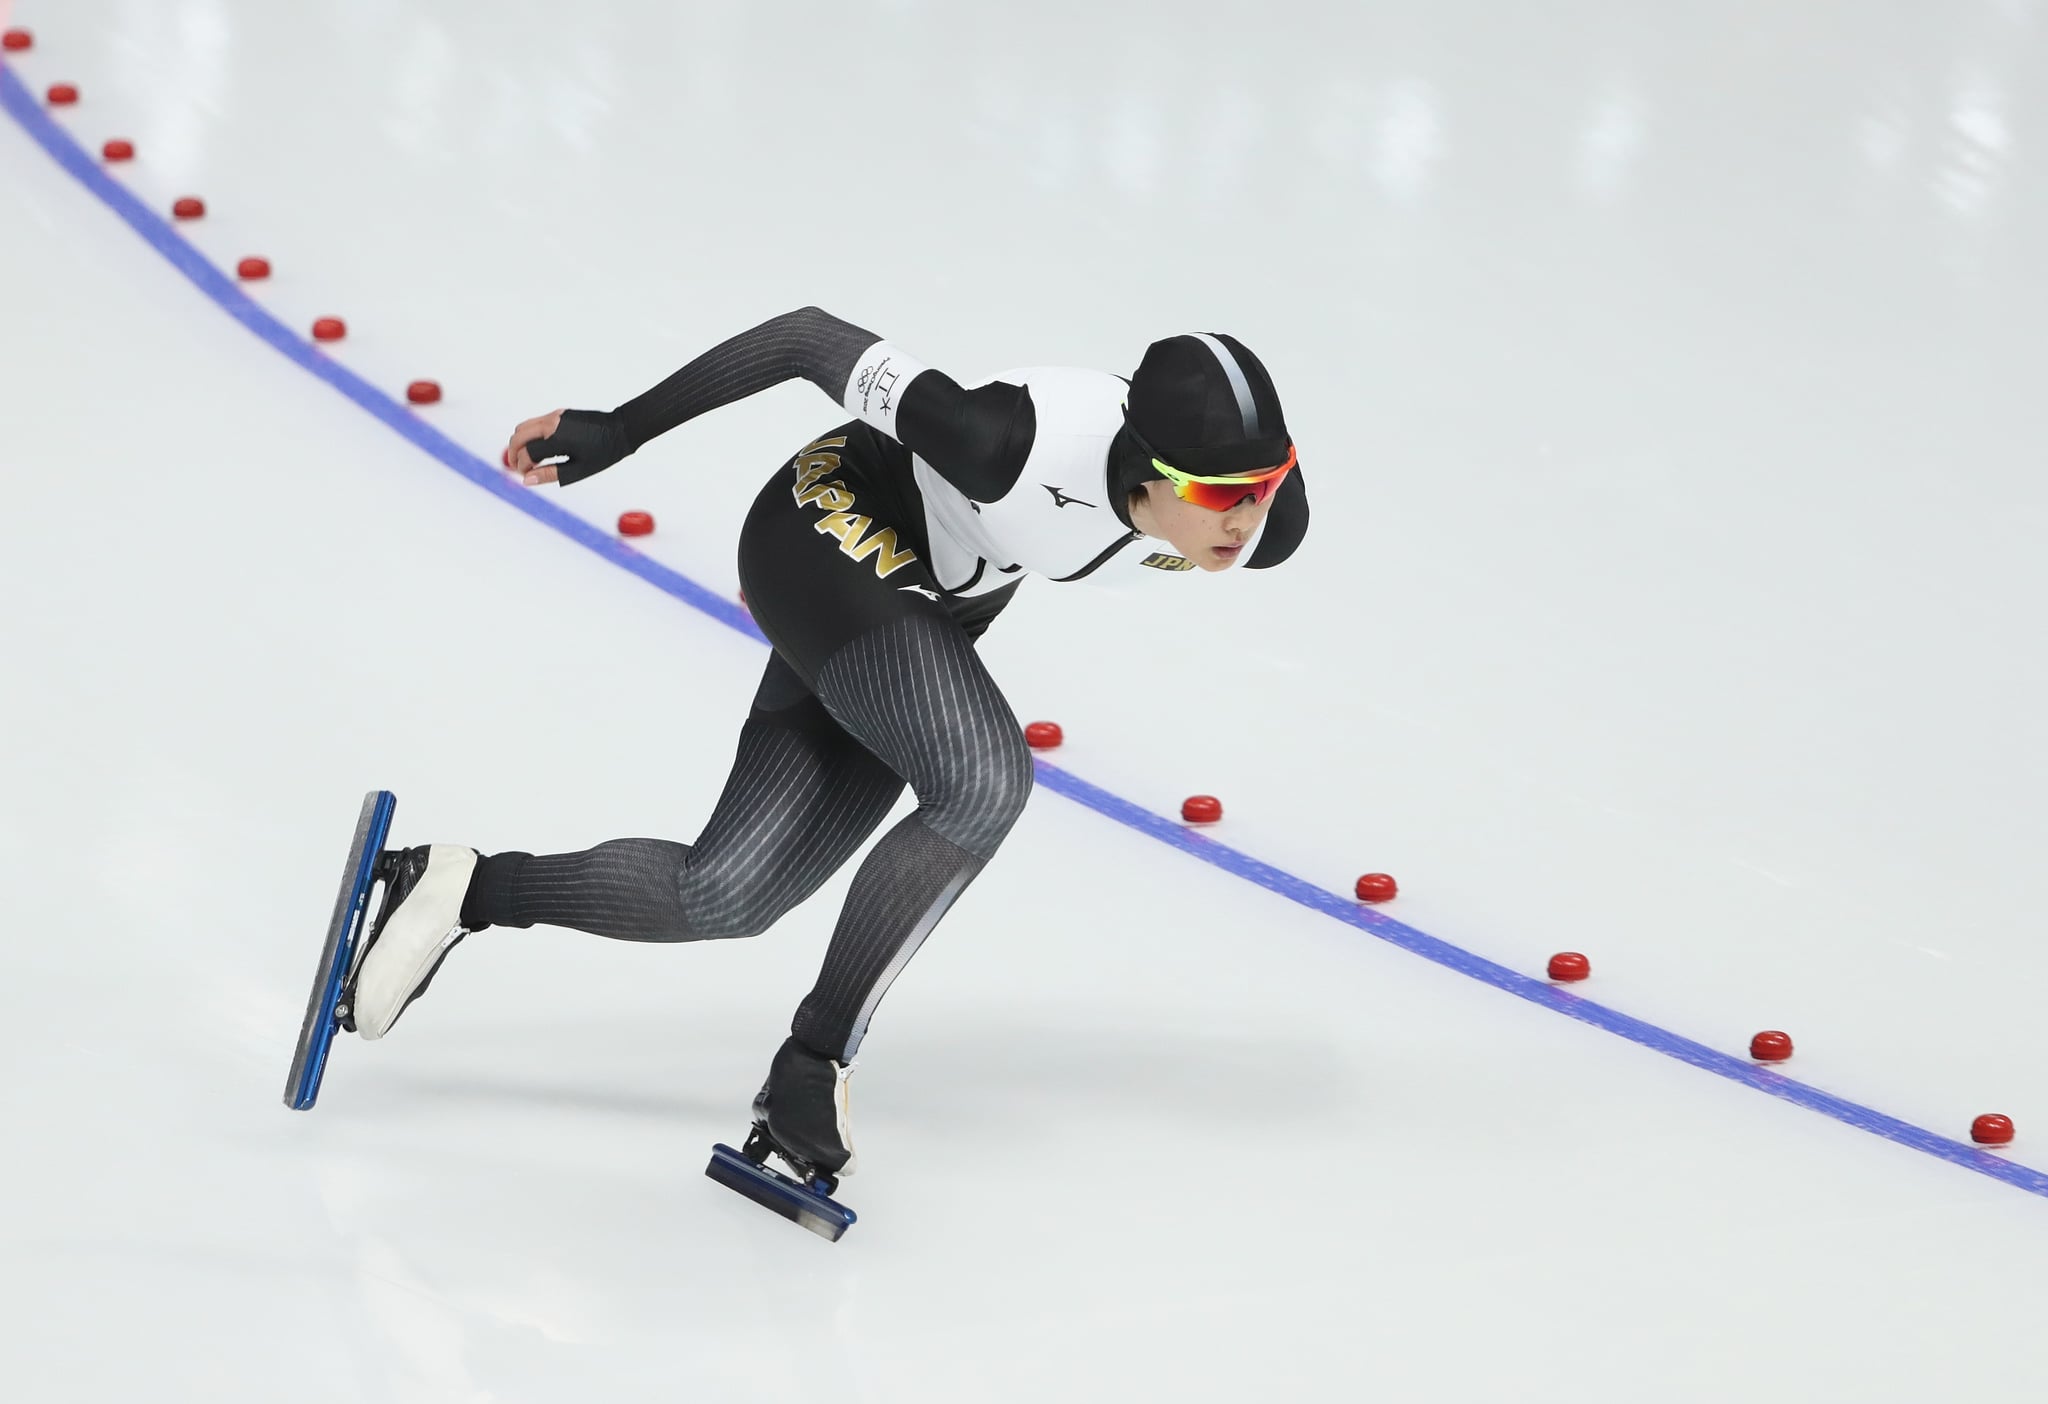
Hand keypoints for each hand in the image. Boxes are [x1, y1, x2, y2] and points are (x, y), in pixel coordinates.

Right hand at [504, 408, 630, 485]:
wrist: (621, 429)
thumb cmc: (603, 453)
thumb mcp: (577, 470)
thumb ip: (550, 474)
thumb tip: (526, 480)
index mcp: (556, 439)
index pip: (526, 453)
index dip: (522, 467)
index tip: (526, 476)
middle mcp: (552, 423)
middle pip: (518, 437)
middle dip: (514, 454)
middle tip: (520, 468)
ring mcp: (554, 416)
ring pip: (524, 427)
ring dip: (520, 443)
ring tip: (529, 460)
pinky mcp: (559, 413)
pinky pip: (535, 423)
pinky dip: (530, 436)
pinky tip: (541, 449)